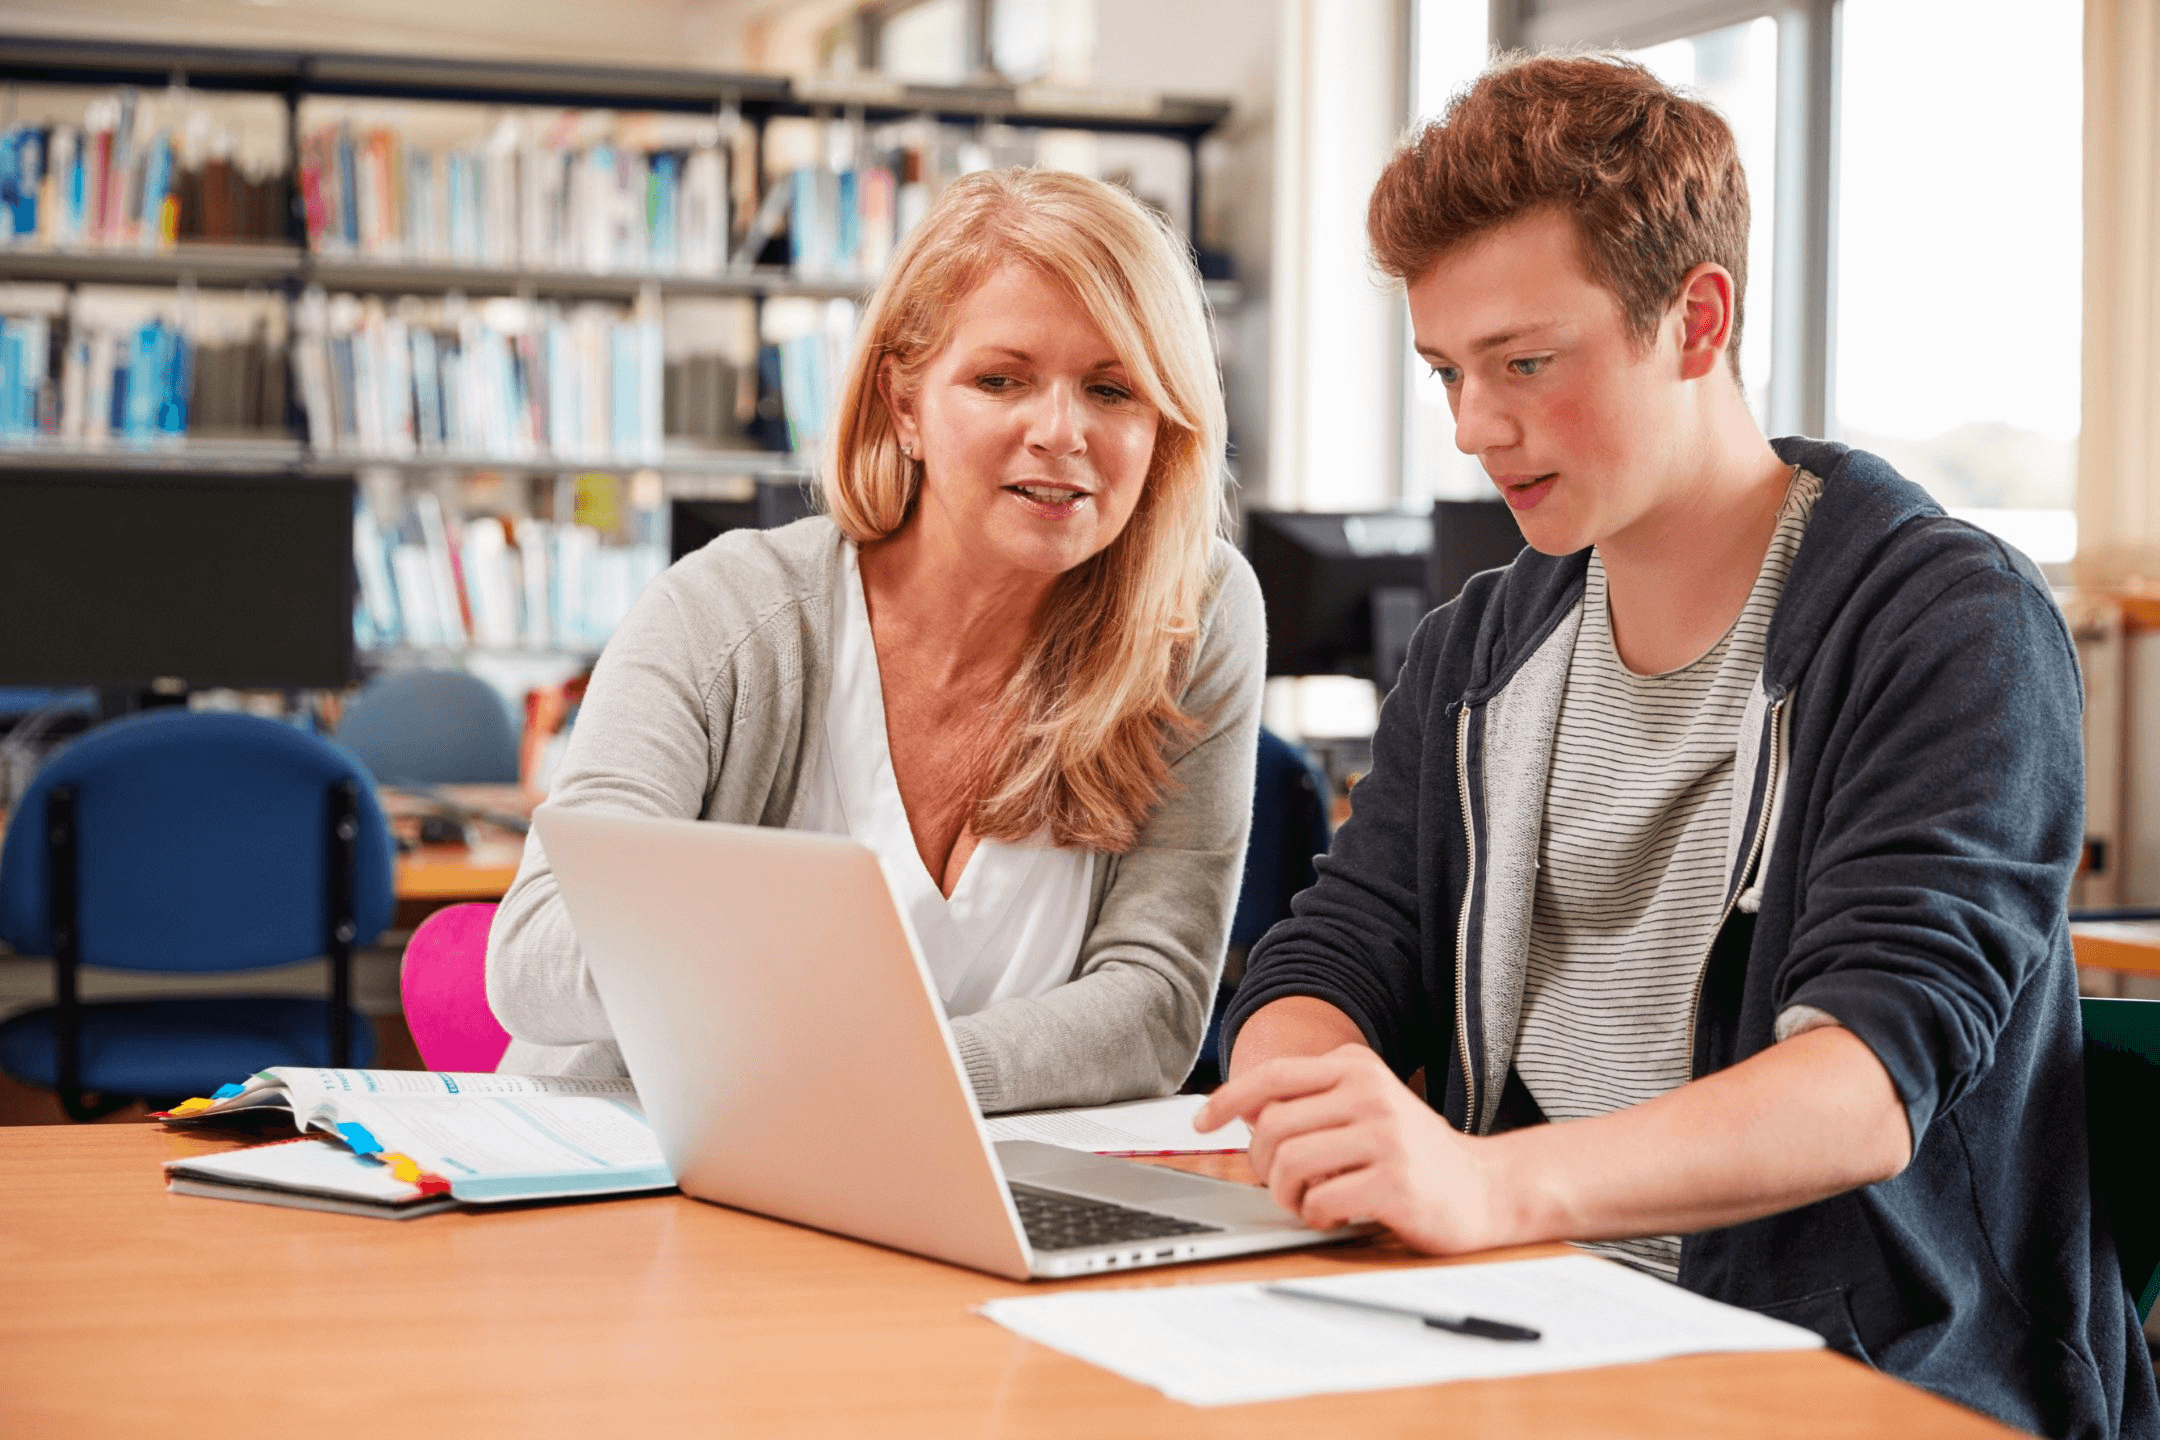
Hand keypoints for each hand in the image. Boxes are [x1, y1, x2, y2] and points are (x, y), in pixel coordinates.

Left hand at [1196, 1044, 1521, 1253]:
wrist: (1486, 1188)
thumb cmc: (1413, 1152)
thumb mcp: (1367, 1104)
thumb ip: (1313, 1100)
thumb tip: (1243, 1110)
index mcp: (1357, 1067)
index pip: (1274, 1076)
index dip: (1228, 1099)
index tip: (1201, 1121)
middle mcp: (1370, 1093)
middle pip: (1273, 1127)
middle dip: (1263, 1165)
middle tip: (1282, 1183)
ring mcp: (1385, 1136)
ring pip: (1290, 1164)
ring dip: (1287, 1194)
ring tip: (1308, 1201)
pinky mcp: (1395, 1182)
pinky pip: (1322, 1201)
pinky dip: (1316, 1215)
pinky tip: (1335, 1214)